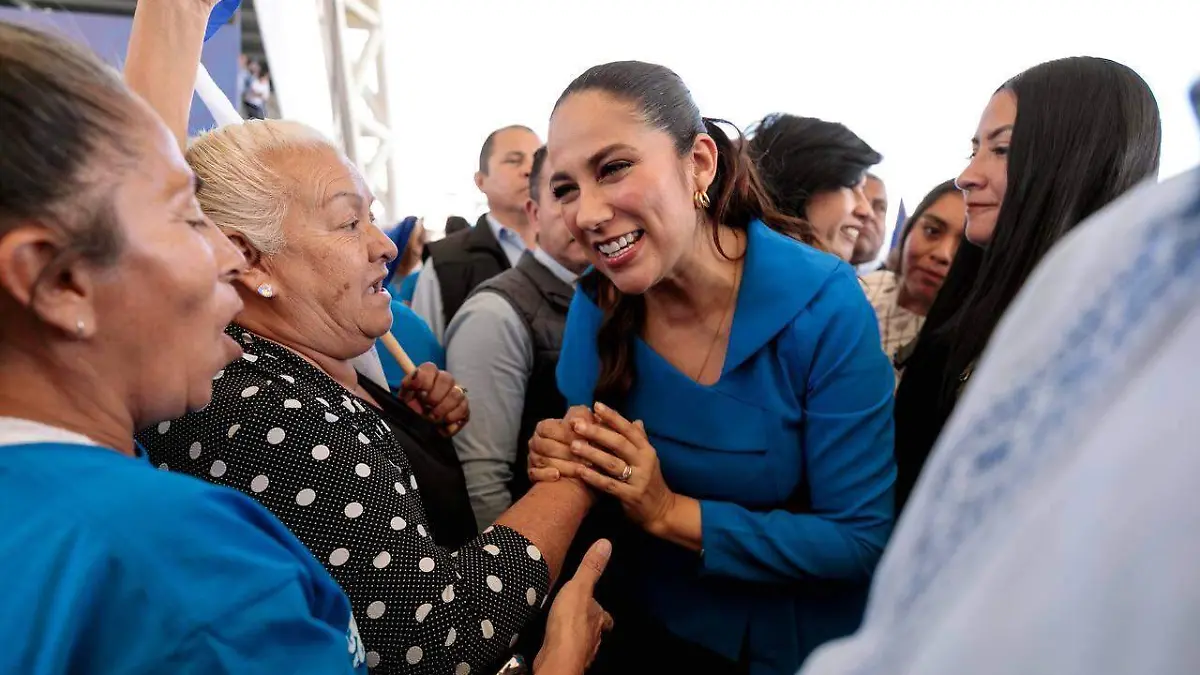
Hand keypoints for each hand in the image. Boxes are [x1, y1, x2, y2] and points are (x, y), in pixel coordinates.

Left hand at [399, 363, 468, 435]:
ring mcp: (455, 394)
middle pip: (447, 378)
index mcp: (426, 377)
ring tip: (433, 419)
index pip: (430, 368)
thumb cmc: (410, 412)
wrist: (419, 429)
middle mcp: (443, 381)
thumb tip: (413, 378)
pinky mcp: (463, 409)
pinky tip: (443, 424)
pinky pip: (464, 409)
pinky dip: (452, 419)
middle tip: (427, 407)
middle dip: (435, 396)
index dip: (425, 379)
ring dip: (443, 409)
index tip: (418, 393)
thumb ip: (406, 389)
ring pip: (457, 394)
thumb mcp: (401, 402)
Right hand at [527, 407, 593, 482]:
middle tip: (586, 459)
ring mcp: (533, 458)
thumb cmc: (585, 439)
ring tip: (580, 470)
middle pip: (546, 446)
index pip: (549, 429)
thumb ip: (582, 418)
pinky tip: (557, 476)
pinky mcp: (533, 473)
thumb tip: (576, 421)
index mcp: (543, 427)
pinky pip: (534, 474)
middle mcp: (535, 442)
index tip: (584, 440)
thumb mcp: (586, 424)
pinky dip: (545, 475)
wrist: (583, 462)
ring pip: (542, 461)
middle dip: (568, 453)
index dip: (566, 435)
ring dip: (563, 466)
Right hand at [534, 539, 613, 673]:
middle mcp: (593, 636)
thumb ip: (590, 568)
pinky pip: (565, 650)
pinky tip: (553, 641)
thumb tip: (606, 543)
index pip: (605, 616)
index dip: (602, 612)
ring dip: (574, 634)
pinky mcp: (564, 659)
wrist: (557, 657)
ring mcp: (580, 650)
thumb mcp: (579, 587)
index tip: (598, 607)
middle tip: (577, 616)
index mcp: (598, 618)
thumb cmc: (570, 623)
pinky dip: (561, 645)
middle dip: (587, 623)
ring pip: (581, 641)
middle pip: (594, 629)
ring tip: (563, 626)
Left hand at [564, 403, 676, 533]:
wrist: (662, 510)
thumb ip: (640, 440)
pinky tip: (580, 471)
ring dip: (592, 453)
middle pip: (619, 443)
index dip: (613, 417)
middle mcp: (644, 462)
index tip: (595, 406)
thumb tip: (635, 420)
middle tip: (576, 425)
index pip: (629, 429)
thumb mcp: (648, 459)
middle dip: (597, 432)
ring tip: (573, 446)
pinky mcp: (631, 496)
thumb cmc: (650, 481)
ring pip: (612, 463)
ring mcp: (639, 479)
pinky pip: (609, 485)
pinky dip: (594, 477)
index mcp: (647, 449)